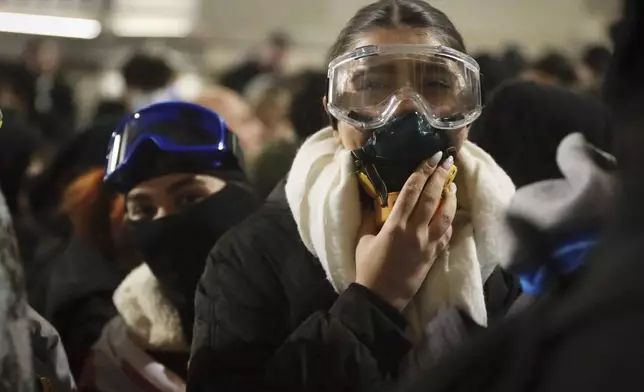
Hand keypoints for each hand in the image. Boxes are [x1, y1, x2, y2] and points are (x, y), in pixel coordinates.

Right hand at [355, 152, 456, 310]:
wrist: (382, 297)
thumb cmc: (368, 267)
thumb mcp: (363, 238)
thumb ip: (370, 217)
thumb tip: (373, 199)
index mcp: (395, 225)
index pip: (412, 191)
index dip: (422, 172)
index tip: (430, 158)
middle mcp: (415, 231)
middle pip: (432, 198)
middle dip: (440, 176)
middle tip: (446, 160)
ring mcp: (428, 243)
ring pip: (445, 214)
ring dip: (450, 196)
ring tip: (451, 183)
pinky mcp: (434, 255)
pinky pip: (447, 233)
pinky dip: (451, 219)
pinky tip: (452, 209)